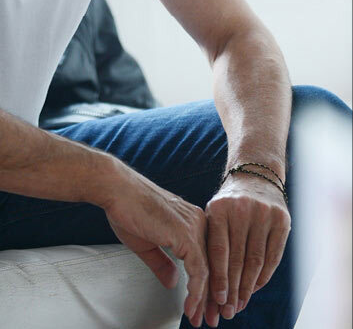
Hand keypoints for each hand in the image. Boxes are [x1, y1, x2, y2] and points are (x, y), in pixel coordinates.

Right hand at [101, 167, 208, 327]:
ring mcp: (194, 227)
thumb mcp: (147, 243)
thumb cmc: (126, 209)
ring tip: (199, 318)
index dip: (205, 286)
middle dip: (210, 297)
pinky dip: (196, 292)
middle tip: (207, 319)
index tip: (201, 306)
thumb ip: (162, 262)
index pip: (207, 258)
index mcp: (191, 221)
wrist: (116, 189)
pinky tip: (191, 305)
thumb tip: (174, 282)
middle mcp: (198, 222)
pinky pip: (199, 270)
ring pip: (209, 271)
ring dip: (204, 299)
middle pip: (213, 265)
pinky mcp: (186, 234)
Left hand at [203, 175, 290, 326]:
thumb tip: (204, 281)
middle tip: (229, 310)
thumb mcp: (213, 212)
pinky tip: (255, 287)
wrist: (255, 175)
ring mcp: (263, 214)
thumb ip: (209, 240)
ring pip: (256, 261)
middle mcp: (242, 210)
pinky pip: (273, 256)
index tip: (217, 299)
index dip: (219, 278)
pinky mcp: (281, 220)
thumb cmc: (229, 201)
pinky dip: (264, 276)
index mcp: (219, 208)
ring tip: (241, 304)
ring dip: (248, 287)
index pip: (219, 250)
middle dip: (233, 289)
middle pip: (238, 259)